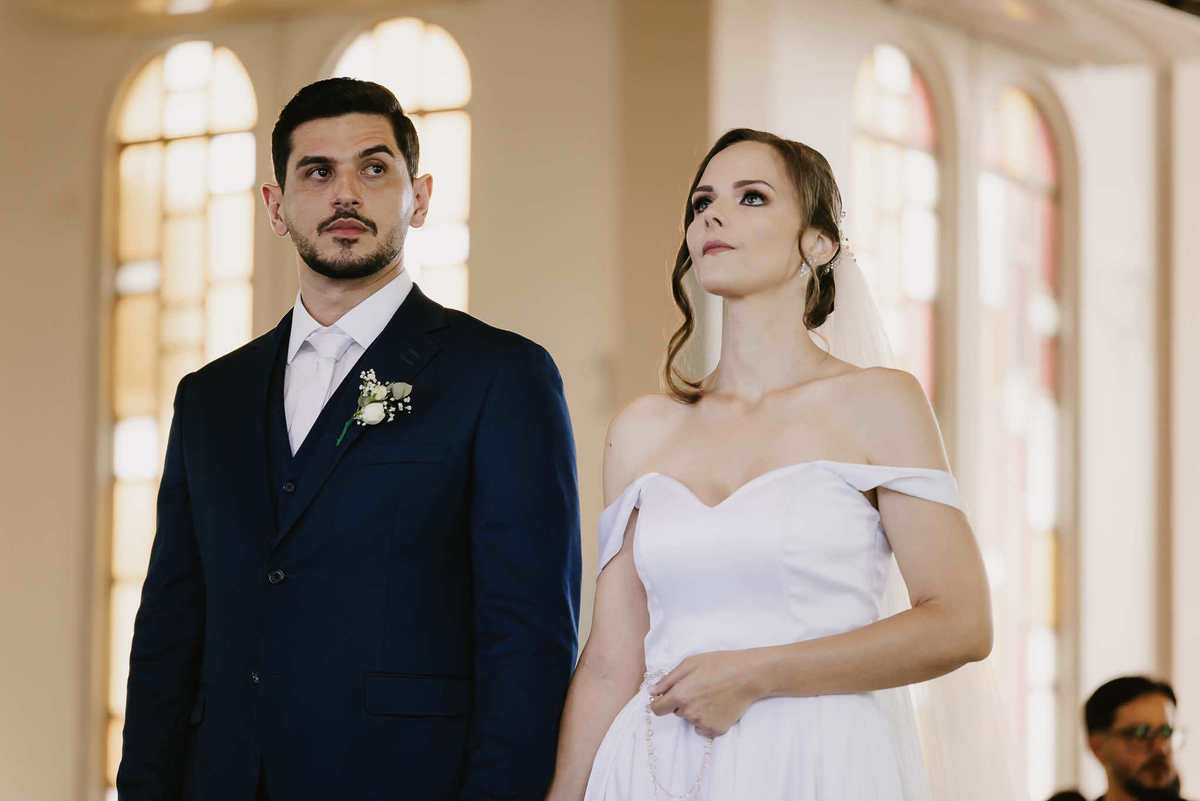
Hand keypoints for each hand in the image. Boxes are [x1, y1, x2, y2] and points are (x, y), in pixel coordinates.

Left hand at [648, 650, 764, 736]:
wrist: (748, 675)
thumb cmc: (718, 664)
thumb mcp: (689, 663)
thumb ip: (667, 680)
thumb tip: (652, 692)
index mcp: (680, 696)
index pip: (657, 710)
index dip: (660, 703)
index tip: (666, 698)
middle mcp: (689, 713)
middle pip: (676, 712)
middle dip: (682, 702)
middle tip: (699, 688)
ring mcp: (703, 723)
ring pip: (690, 719)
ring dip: (695, 711)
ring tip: (711, 695)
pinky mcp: (717, 730)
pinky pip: (703, 728)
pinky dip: (707, 720)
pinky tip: (717, 706)